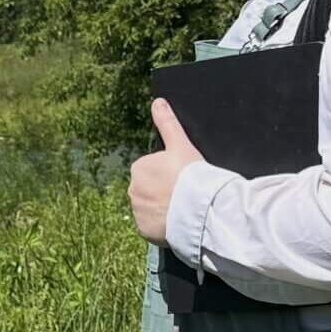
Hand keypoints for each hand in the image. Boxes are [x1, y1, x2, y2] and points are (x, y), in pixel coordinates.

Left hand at [129, 99, 201, 244]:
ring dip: (162, 208)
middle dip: (163, 192)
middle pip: (150, 190)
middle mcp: (132, 190)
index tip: (183, 178)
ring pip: (150, 208)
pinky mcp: (143, 230)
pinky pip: (151, 226)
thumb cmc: (191, 174)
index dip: (169, 174)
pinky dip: (161, 225)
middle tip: (184, 194)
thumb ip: (167, 123)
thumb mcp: (180, 145)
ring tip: (182, 209)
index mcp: (139, 168)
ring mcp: (137, 212)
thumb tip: (157, 101)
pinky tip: (176, 221)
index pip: (152, 170)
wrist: (198, 209)